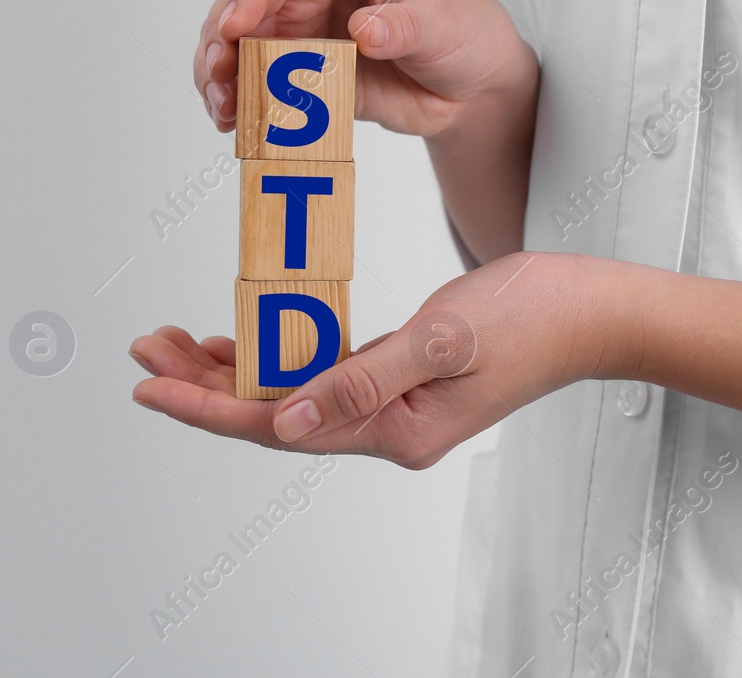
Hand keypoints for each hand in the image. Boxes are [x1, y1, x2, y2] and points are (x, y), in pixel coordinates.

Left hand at [129, 253, 627, 466]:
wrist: (593, 312)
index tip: (152, 385)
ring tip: (181, 342)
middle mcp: (390, 426)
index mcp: (396, 429)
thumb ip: (364, 379)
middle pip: (276, 414)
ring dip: (239, 369)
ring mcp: (399, 403)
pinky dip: (286, 355)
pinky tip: (257, 338)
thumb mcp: (443, 340)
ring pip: (297, 393)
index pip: (278, 425)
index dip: (207, 406)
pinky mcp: (408, 376)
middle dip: (206, 384)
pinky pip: (329, 375)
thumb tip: (288, 417)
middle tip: (149, 350)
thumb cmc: (533, 318)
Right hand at [193, 0, 536, 138]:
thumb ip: (402, 25)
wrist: (472, 85)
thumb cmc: (462, 30)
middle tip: (219, 75)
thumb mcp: (440, 23)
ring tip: (224, 107)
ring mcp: (299, 22)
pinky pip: (255, 78)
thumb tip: (365, 29)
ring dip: (223, 73)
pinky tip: (237, 120)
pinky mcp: (296, 65)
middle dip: (224, 38)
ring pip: (238, 40)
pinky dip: (240, 99)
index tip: (234, 25)